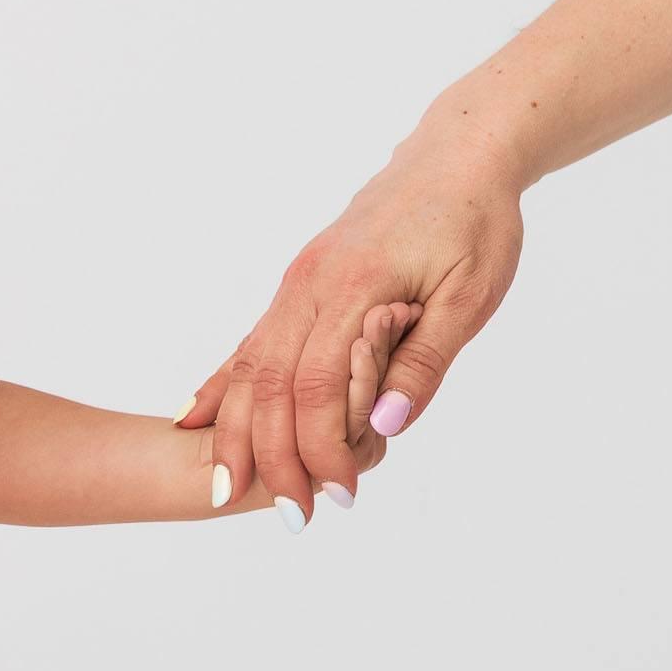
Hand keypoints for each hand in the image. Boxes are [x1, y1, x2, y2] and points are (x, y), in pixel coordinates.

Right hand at [177, 118, 525, 514]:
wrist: (456, 154)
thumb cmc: (475, 220)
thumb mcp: (472, 293)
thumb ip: (424, 360)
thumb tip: (384, 427)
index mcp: (352, 287)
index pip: (317, 385)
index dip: (321, 447)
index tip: (340, 496)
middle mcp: (308, 286)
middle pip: (269, 384)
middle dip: (268, 456)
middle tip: (287, 516)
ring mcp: (294, 285)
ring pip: (248, 367)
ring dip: (236, 431)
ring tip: (226, 487)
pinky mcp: (296, 286)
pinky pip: (248, 343)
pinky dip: (222, 386)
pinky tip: (197, 419)